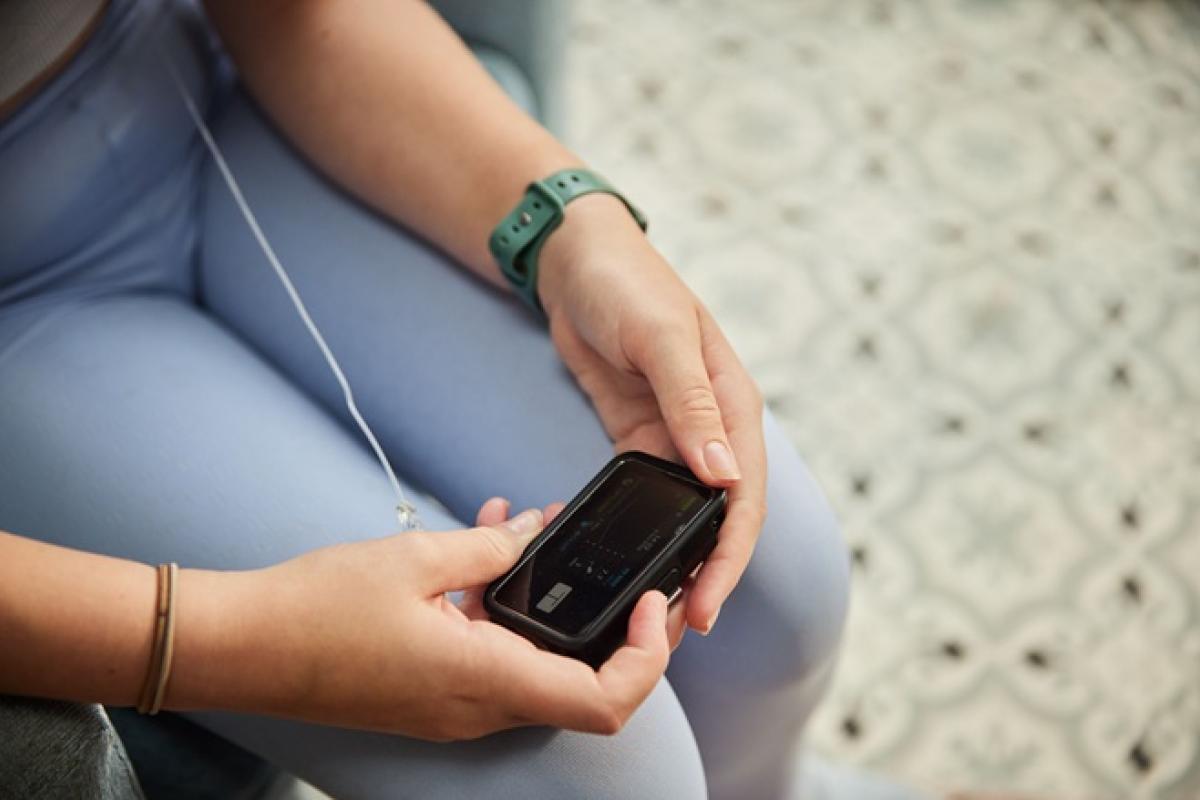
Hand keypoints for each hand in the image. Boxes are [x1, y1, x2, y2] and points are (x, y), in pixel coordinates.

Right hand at [236, 499, 685, 740]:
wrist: (242, 648)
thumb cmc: (315, 612)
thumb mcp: (415, 560)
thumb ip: (488, 548)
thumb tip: (530, 534)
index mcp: (485, 680)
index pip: (604, 701)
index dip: (646, 659)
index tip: (649, 605)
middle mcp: (480, 707)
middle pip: (584, 686)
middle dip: (617, 630)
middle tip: (632, 578)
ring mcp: (456, 706)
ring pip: (538, 662)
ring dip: (552, 606)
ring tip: (543, 533)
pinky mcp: (434, 691)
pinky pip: (493, 654)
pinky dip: (505, 609)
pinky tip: (485, 544)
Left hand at [538, 194, 767, 634]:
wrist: (574, 259)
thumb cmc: (627, 283)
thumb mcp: (661, 339)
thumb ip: (691, 405)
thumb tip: (723, 477)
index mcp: (731, 404)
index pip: (744, 496)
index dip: (730, 556)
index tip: (709, 606)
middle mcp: (711, 426)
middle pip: (720, 515)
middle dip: (707, 573)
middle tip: (680, 627)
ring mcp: (674, 435)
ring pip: (685, 513)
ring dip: (677, 559)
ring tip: (656, 607)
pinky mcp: (638, 437)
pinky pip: (647, 494)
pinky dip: (644, 529)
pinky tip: (630, 558)